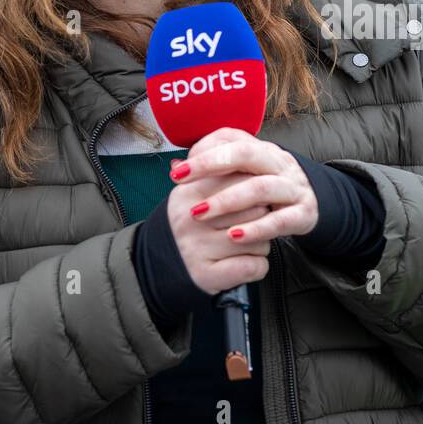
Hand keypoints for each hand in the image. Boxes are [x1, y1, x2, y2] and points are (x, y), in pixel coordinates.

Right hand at [165, 159, 272, 295]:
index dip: (255, 191)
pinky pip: (254, 266)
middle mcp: (189, 220)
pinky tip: (244, 263)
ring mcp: (196, 249)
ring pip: (259, 239)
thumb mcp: (196, 193)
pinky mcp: (206, 276)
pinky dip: (258, 266)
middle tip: (247, 225)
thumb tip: (244, 147)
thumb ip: (219, 172)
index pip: (242, 181)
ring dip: (260, 243)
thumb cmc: (191, 225)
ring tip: (242, 245)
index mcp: (188, 193)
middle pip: (256, 210)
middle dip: (261, 219)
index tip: (251, 199)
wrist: (160, 264)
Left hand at [173, 127, 318, 249]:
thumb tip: (176, 165)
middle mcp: (279, 163)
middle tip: (180, 181)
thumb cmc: (268, 192)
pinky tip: (234, 237)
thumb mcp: (245, 176)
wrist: (310, 209)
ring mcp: (294, 187)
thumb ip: (213, 170)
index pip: (232, 138)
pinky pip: (280, 220)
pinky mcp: (304, 213)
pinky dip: (256, 229)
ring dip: (227, 200)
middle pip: (246, 153)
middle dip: (210, 165)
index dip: (204, 151)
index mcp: (263, 150)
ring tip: (200, 213)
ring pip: (261, 187)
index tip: (177, 171)